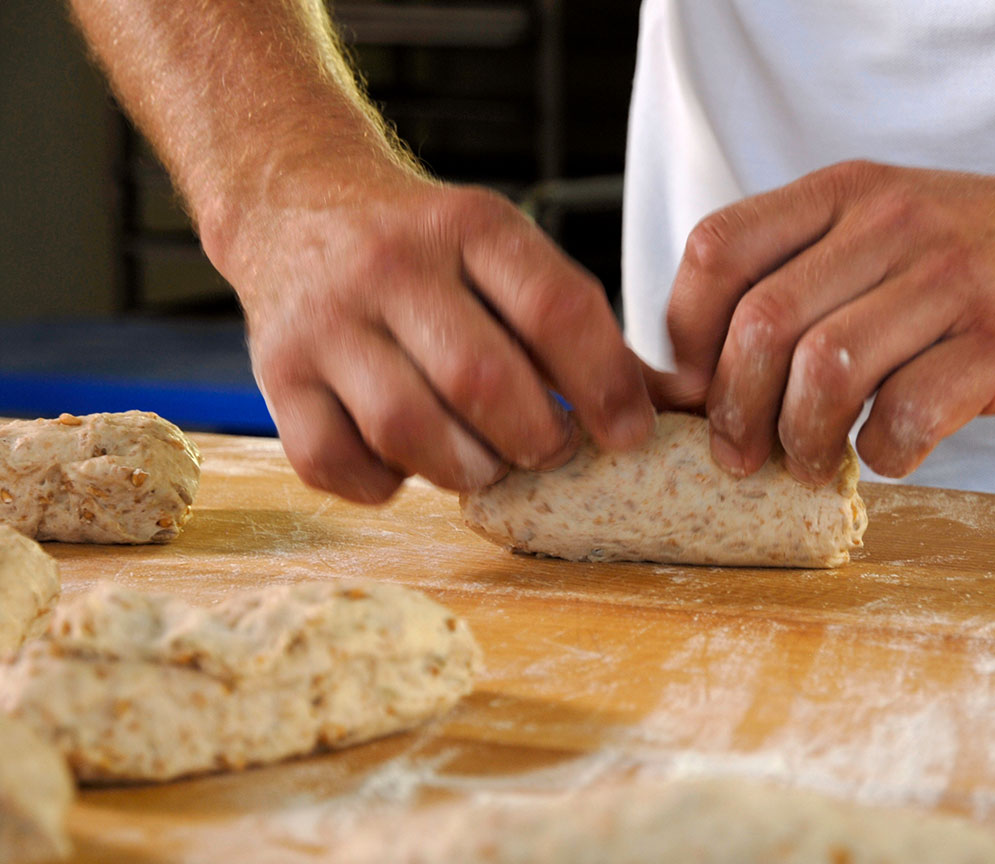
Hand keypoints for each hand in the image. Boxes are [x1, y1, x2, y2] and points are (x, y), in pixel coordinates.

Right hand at [208, 166, 654, 502]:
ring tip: (486, 461)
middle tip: (550, 450)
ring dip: (465, 469)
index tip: (628, 433)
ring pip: (407, 428)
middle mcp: (390, 265)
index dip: (605, 384)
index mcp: (469, 226)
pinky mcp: (276, 376)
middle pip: (481, 379)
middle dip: (535, 438)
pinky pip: (335, 461)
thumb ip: (582, 329)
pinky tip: (409, 464)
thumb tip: (674, 405)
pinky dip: (384, 483)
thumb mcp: (505, 254)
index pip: (555, 308)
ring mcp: (325, 322)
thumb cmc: (428, 252)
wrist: (294, 203)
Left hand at [657, 160, 994, 484]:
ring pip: (825, 372)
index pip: (719, 250)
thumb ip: (811, 271)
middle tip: (739, 456)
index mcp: (849, 193)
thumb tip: (710, 367)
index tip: (693, 389)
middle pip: (762, 324)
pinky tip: (891, 452)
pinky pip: (907, 413)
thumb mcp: (893, 223)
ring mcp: (951, 281)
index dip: (685, 333)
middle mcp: (892, 225)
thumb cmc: (993, 253)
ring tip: (810, 463)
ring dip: (800, 440)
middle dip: (733, 410)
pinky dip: (882, 452)